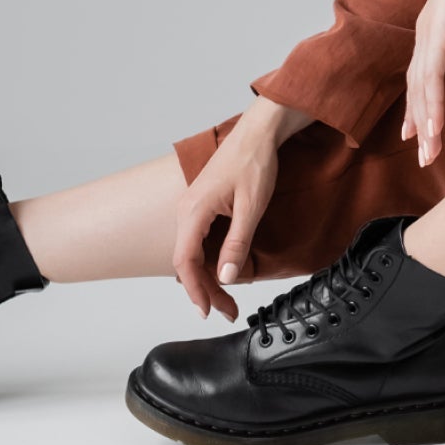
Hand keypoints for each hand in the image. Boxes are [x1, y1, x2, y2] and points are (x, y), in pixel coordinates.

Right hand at [172, 107, 294, 322]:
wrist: (258, 132)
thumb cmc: (254, 163)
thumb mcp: (251, 207)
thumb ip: (237, 243)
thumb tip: (226, 277)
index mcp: (194, 212)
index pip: (185, 261)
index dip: (195, 290)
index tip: (208, 311)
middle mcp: (186, 211)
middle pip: (188, 262)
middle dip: (205, 290)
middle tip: (227, 311)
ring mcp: (193, 208)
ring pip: (193, 253)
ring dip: (208, 277)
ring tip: (227, 299)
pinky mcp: (202, 206)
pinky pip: (199, 241)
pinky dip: (209, 261)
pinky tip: (223, 271)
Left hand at [401, 0, 444, 166]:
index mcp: (438, 27)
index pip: (423, 76)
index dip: (421, 108)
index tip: (420, 136)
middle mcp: (427, 28)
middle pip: (417, 86)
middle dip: (421, 124)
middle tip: (425, 157)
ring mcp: (430, 27)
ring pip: (421, 85)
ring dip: (426, 122)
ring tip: (429, 153)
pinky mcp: (438, 27)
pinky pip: (430, 74)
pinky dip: (431, 104)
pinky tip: (434, 128)